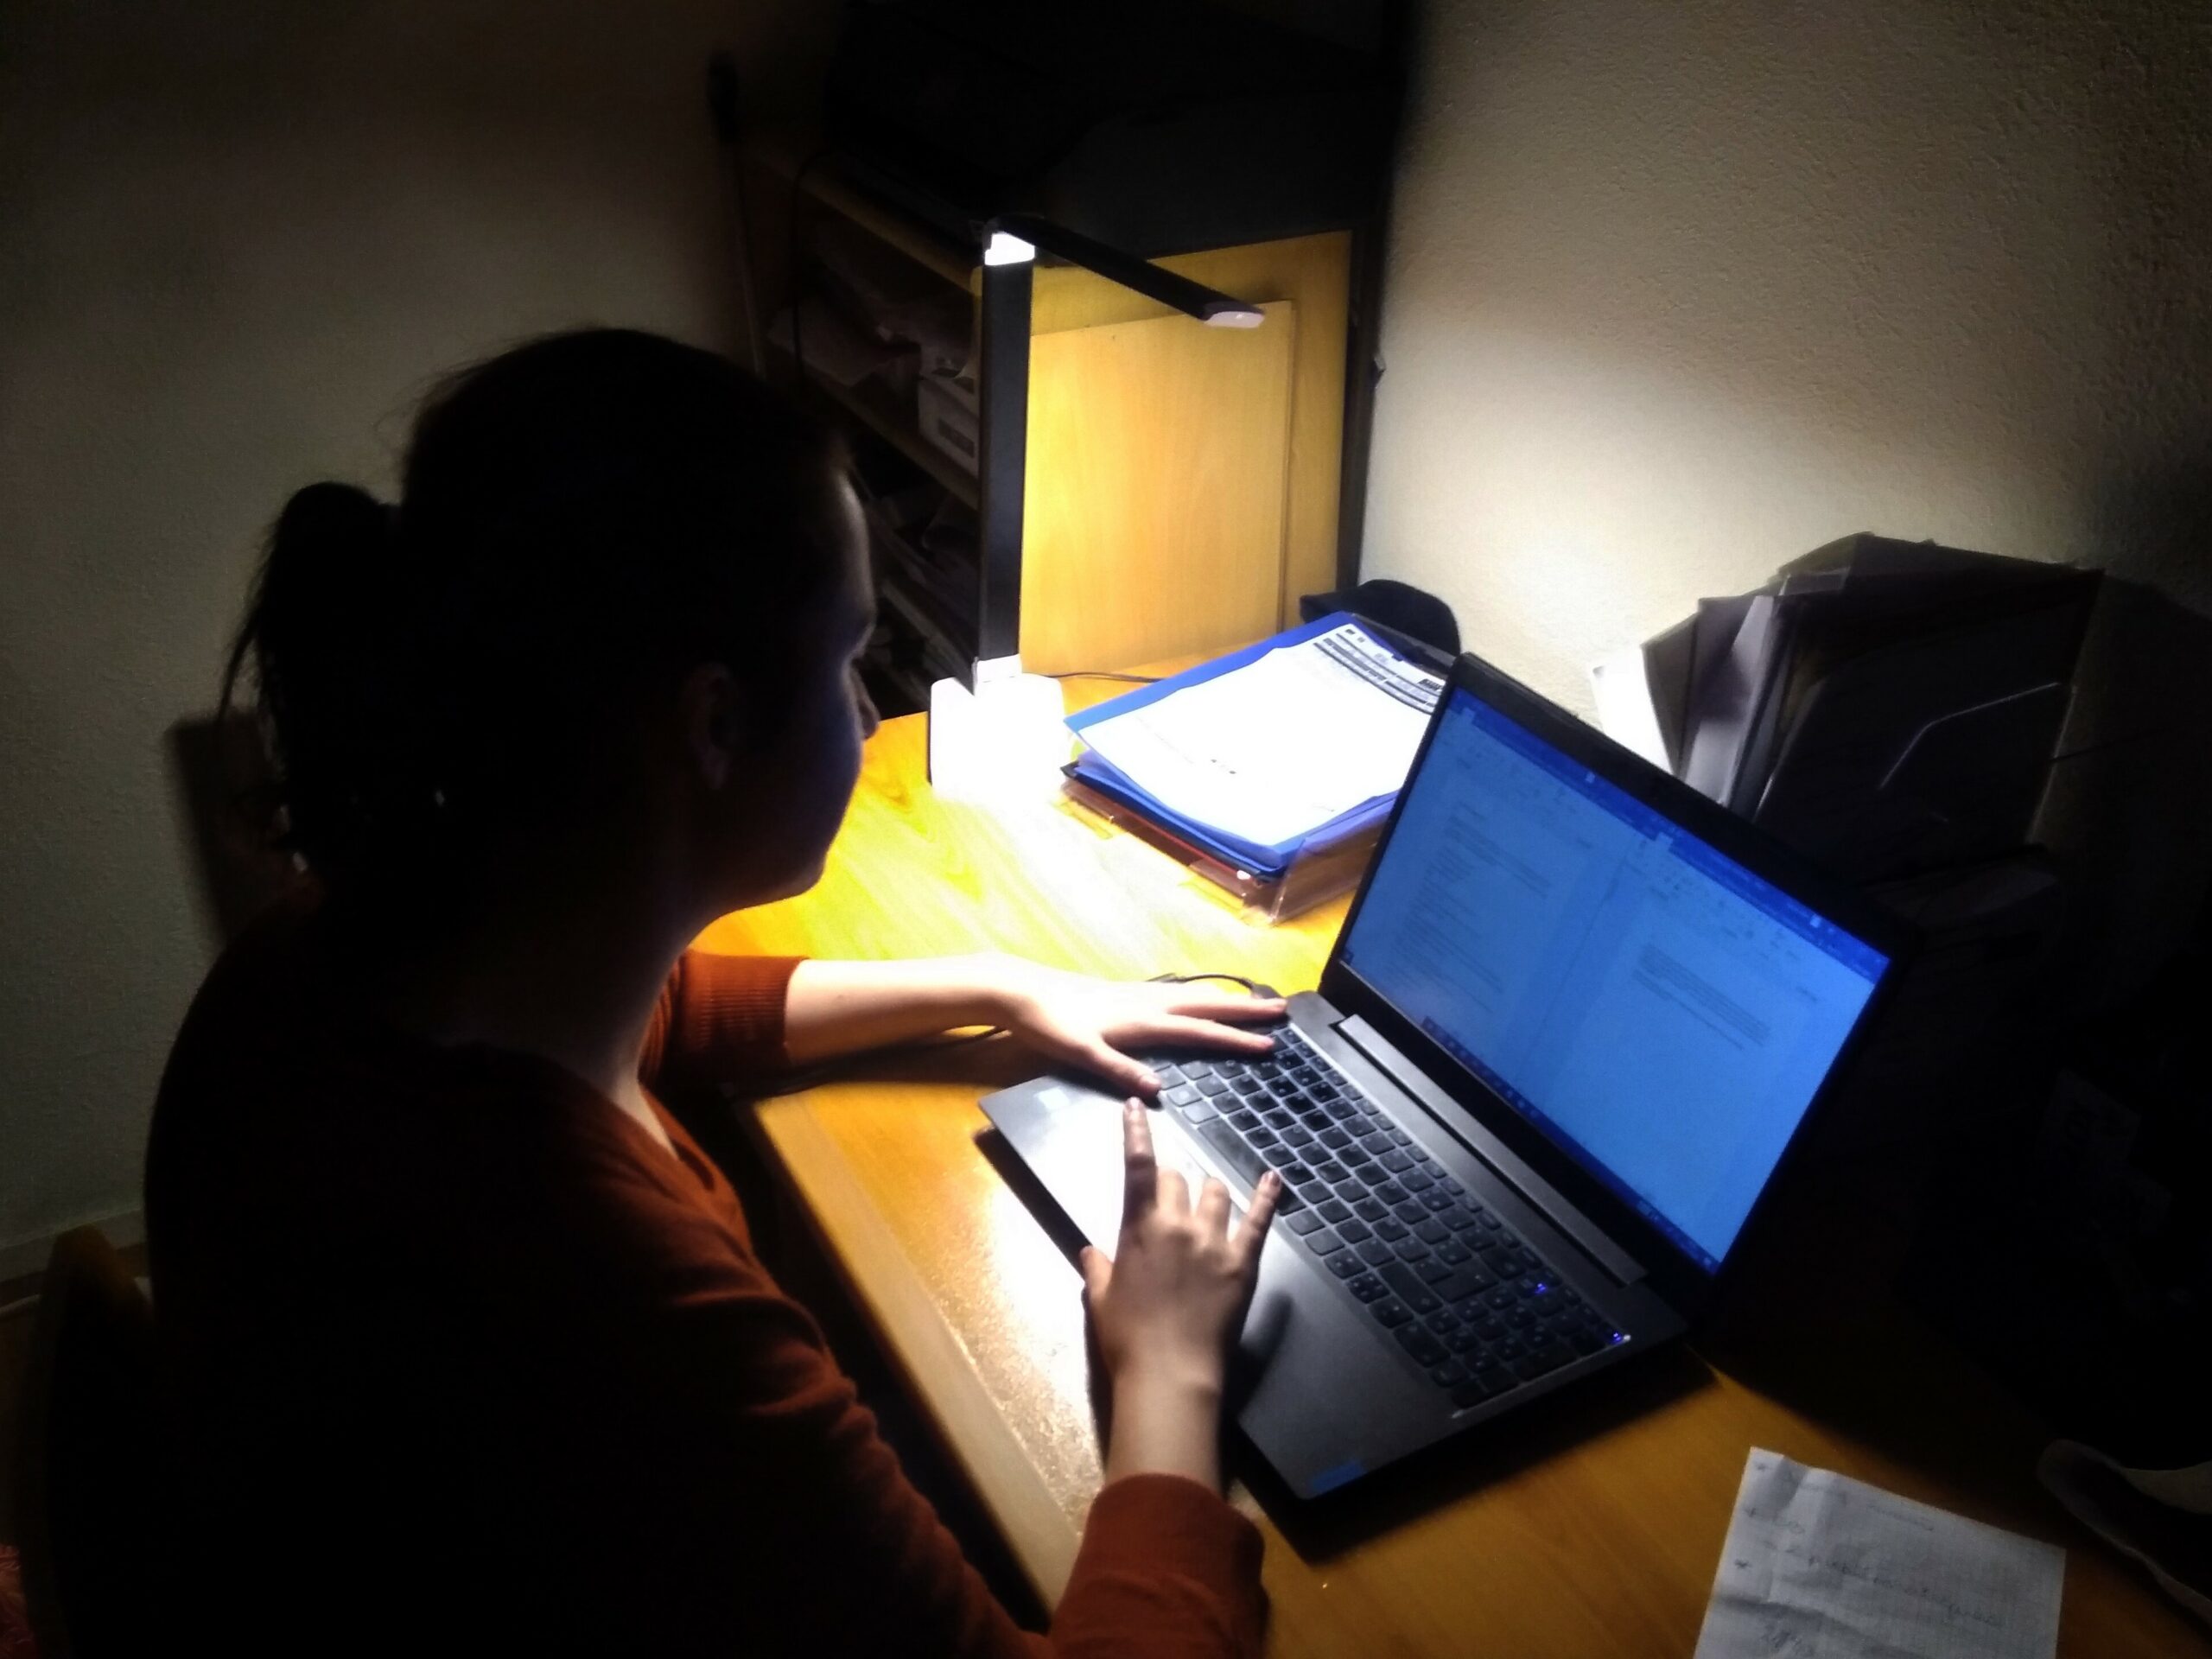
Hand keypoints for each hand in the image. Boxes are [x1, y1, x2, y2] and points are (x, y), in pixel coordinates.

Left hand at [986, 959, 1283, 1096]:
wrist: (1021, 991)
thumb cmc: (1050, 1025)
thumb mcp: (1081, 1053)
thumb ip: (1120, 1070)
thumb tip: (1158, 1089)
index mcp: (1143, 1021)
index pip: (1199, 1031)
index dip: (1235, 1038)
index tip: (1269, 1044)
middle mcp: (1148, 1003)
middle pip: (1206, 1004)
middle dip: (1245, 1009)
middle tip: (1282, 1008)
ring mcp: (1138, 995)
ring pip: (1194, 995)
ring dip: (1226, 999)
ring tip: (1255, 1001)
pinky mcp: (1127, 993)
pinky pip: (1178, 992)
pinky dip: (1200, 994)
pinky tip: (1200, 997)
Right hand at [1080, 1101, 1278, 1487]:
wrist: (1170, 1373)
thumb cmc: (1127, 1338)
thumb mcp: (1100, 1300)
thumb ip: (1097, 1268)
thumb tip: (1091, 1251)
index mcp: (1139, 1227)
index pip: (1137, 1165)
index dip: (1137, 1131)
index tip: (1136, 1105)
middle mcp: (1179, 1223)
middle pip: (1178, 1177)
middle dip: (1171, 1179)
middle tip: (1167, 1192)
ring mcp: (1215, 1240)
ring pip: (1217, 1192)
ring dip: (1208, 1190)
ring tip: (1206, 1199)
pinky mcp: (1243, 1262)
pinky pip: (1258, 1220)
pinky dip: (1267, 1196)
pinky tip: (1274, 1179)